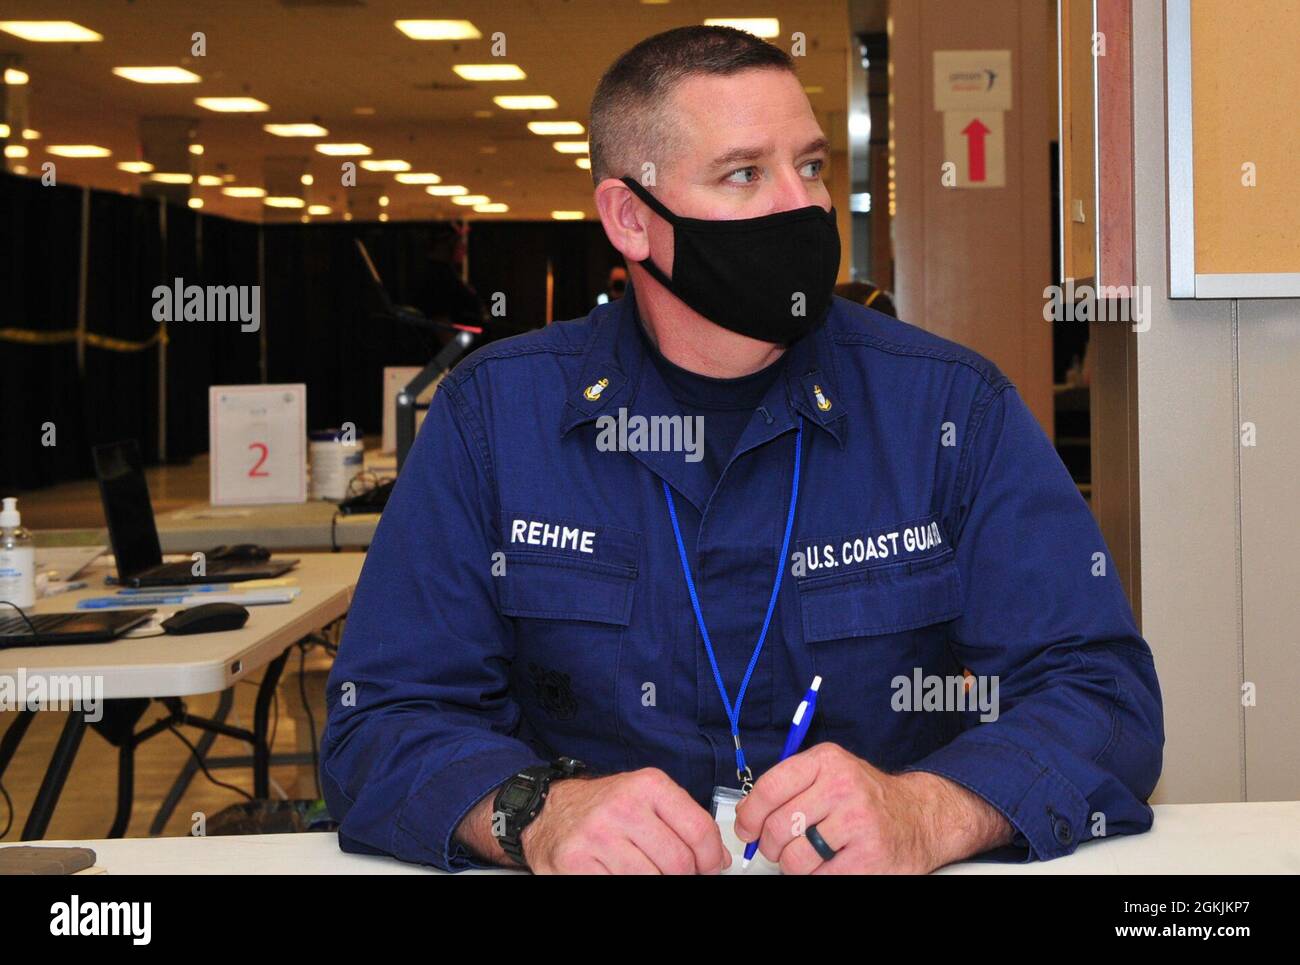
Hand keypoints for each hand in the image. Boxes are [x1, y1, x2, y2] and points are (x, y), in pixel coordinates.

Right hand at [522, 768, 731, 874]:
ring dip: (655, 882)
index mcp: (648, 786)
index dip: (711, 859)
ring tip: (647, 873)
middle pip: (679, 862)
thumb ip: (684, 823)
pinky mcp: (578, 863)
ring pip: (653, 880)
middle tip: (675, 875)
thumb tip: (718, 858)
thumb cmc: (601, 808)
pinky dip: (627, 885)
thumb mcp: (645, 800)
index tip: (710, 868)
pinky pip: (622, 887)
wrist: (547, 812)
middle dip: (684, 876)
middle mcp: (623, 807)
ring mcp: (599, 836)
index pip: (699, 830)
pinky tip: (620, 874)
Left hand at [733, 742, 1011, 873]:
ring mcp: (857, 822)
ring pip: (795, 858)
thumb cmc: (866, 797)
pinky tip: (830, 865)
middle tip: (777, 848)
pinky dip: (817, 876)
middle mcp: (843, 787)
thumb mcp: (830, 773)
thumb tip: (747, 815)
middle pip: (779, 827)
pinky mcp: (869, 857)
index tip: (746, 828)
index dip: (749, 814)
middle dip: (770, 845)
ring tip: (808, 857)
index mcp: (827, 761)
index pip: (770, 788)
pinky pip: (819, 878)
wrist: (919, 816)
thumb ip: (789, 786)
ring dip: (794, 865)